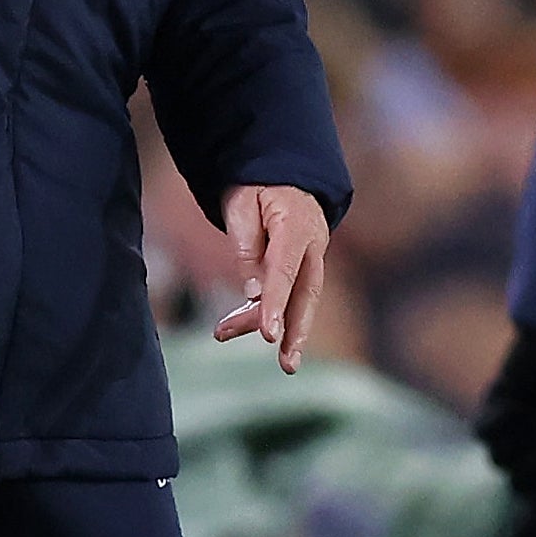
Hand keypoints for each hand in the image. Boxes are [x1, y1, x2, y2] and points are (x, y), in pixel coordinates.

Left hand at [210, 184, 331, 373]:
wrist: (283, 172)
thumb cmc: (258, 186)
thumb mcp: (241, 204)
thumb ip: (246, 246)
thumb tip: (253, 292)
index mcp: (297, 227)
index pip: (287, 272)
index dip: (278, 305)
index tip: (270, 335)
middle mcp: (312, 247)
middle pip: (307, 296)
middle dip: (296, 333)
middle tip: (287, 365)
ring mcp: (311, 259)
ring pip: (297, 301)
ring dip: (271, 326)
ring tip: (222, 334)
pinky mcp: (301, 268)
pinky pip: (286, 294)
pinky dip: (261, 310)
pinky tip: (230, 324)